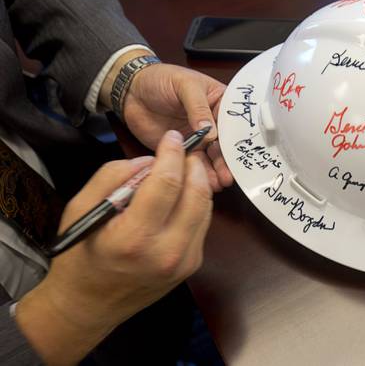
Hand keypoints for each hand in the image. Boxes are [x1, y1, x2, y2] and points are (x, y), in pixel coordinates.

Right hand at [16, 131, 211, 364]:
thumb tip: (150, 161)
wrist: (89, 306)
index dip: (173, 154)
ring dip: (198, 182)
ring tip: (183, 168)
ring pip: (206, 208)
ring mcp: (184, 262)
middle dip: (193, 165)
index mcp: (134, 237)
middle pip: (197, 194)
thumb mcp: (81, 208)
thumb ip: (114, 176)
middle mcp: (166, 251)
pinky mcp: (192, 266)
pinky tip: (181, 195)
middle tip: (184, 150)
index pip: (167, 184)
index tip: (173, 137)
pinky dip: (196, 203)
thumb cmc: (80, 255)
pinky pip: (202, 224)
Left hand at [125, 62, 232, 191]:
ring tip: (220, 182)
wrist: (131, 91)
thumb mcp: (184, 85)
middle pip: (226, 144)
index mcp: (220, 103)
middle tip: (230, 175)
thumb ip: (197, 107)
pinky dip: (198, 175)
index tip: (244, 153)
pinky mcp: (184, 150)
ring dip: (217, 170)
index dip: (241, 137)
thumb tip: (211, 131)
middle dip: (229, 160)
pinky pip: (194, 164)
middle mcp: (214, 123)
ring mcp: (200, 139)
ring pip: (212, 157)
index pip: (235, 122)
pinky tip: (204, 183)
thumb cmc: (161, 79)